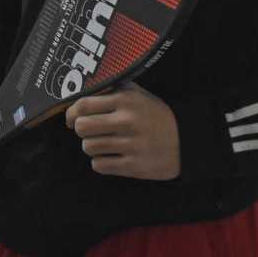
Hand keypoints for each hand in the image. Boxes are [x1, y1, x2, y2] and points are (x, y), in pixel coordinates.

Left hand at [65, 85, 180, 179]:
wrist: (187, 140)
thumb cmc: (155, 115)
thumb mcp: (137, 95)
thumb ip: (111, 91)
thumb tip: (79, 92)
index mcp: (125, 100)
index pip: (83, 104)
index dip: (70, 112)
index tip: (71, 118)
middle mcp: (127, 121)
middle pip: (82, 127)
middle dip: (81, 130)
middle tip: (90, 131)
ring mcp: (131, 145)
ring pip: (88, 147)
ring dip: (92, 147)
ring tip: (103, 144)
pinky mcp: (134, 166)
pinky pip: (99, 165)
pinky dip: (100, 162)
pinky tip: (111, 156)